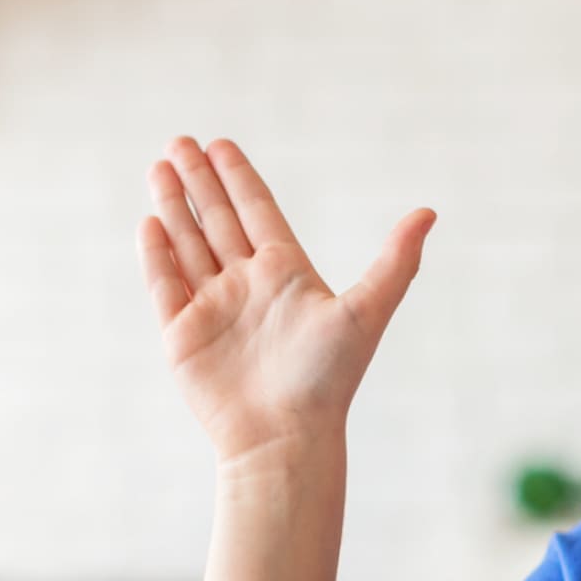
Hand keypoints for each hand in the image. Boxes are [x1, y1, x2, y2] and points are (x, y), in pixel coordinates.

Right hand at [138, 136, 435, 469]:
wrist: (285, 438)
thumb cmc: (328, 380)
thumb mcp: (367, 312)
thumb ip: (396, 261)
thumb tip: (429, 212)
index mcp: (288, 275)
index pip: (258, 213)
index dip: (238, 178)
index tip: (220, 145)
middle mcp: (250, 287)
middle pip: (219, 221)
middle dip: (199, 181)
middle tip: (180, 141)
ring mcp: (214, 309)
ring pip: (189, 245)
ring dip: (174, 207)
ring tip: (158, 165)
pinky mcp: (184, 335)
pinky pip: (165, 284)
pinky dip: (157, 253)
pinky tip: (150, 222)